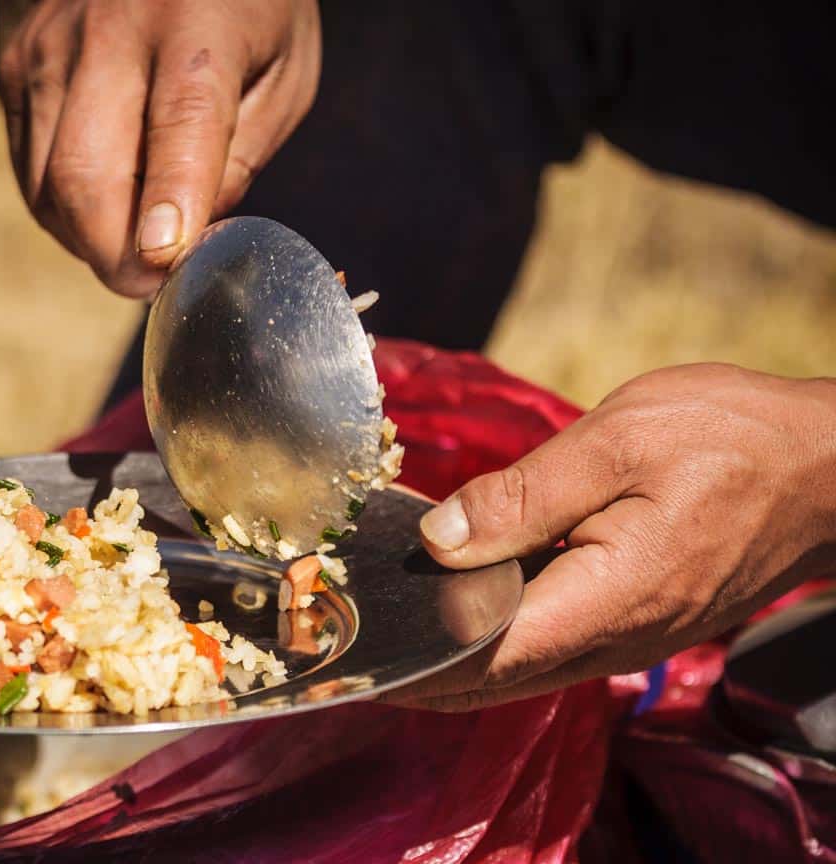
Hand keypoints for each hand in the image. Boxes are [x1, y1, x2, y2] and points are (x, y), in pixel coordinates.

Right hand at [0, 0, 319, 296]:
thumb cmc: (243, 12)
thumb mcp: (283, 74)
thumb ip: (240, 156)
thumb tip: (189, 240)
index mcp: (194, 22)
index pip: (178, 122)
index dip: (170, 199)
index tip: (165, 261)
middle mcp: (107, 30)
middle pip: (87, 171)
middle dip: (115, 253)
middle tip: (148, 285)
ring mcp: (48, 49)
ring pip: (48, 185)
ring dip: (89, 240)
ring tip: (132, 244)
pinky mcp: (14, 68)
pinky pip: (29, 171)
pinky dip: (64, 210)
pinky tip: (105, 206)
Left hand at [393, 363, 835, 710]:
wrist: (828, 465)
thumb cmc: (731, 438)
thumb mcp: (616, 442)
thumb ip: (520, 497)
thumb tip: (437, 541)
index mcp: (604, 598)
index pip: (482, 656)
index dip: (409, 660)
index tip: (350, 654)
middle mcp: (614, 638)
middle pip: (492, 677)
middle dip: (417, 670)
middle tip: (347, 645)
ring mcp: (628, 636)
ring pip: (519, 669)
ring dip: (452, 660)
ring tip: (385, 633)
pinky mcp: (636, 620)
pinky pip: (549, 647)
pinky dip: (495, 640)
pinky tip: (461, 610)